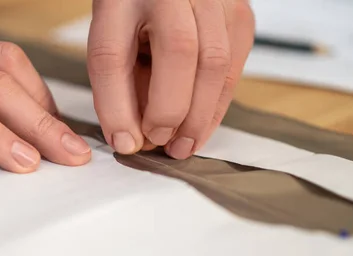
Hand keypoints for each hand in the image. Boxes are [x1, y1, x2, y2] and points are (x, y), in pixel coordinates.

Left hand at [87, 0, 254, 157]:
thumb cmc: (135, 11)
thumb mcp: (113, 39)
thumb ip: (118, 85)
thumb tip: (130, 140)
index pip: (113, 54)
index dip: (117, 106)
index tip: (124, 141)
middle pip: (178, 50)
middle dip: (169, 110)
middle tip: (158, 142)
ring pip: (215, 61)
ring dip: (199, 115)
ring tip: (182, 146)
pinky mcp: (239, 12)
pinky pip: (233, 65)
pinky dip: (217, 103)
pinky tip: (200, 124)